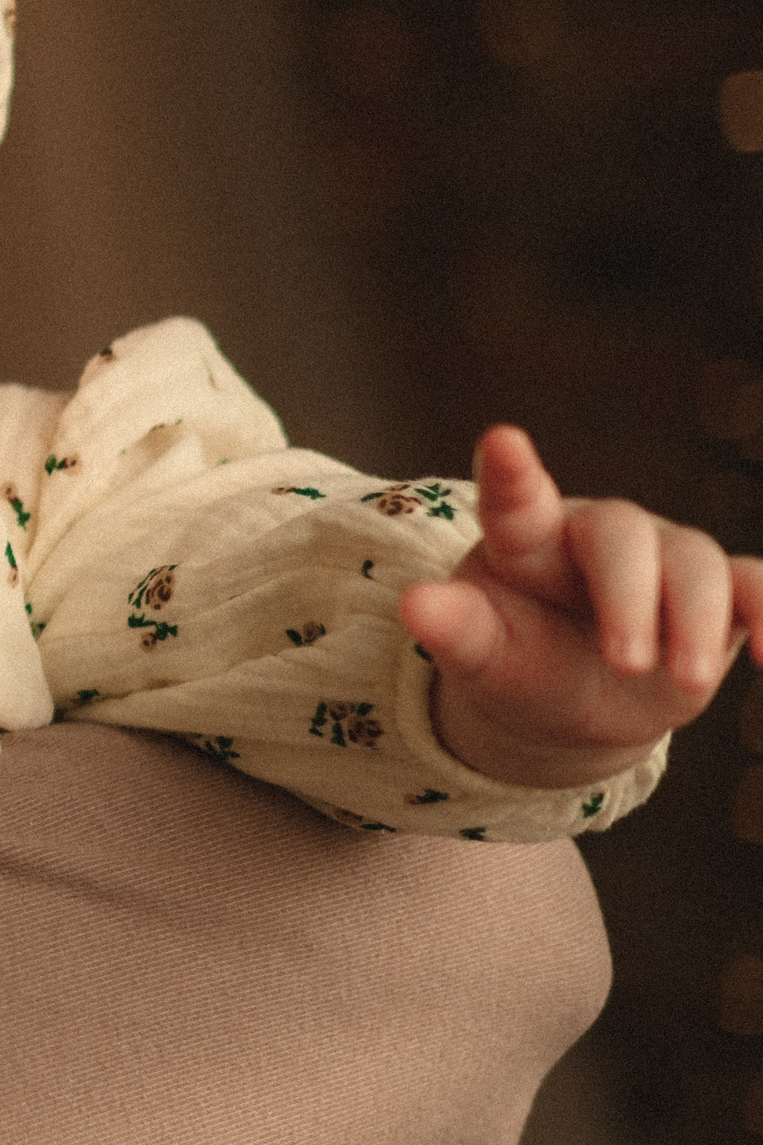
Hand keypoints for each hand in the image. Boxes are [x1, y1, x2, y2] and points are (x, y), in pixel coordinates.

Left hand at [398, 424, 762, 788]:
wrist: (575, 703)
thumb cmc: (517, 667)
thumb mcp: (481, 660)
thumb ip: (455, 631)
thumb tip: (415, 604)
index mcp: (523, 541)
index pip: (514, 502)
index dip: (511, 474)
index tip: (502, 441)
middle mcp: (596, 534)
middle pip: (622, 537)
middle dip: (629, 597)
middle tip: (626, 662)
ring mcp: (664, 556)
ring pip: (696, 562)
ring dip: (696, 623)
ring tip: (680, 683)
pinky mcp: (721, 591)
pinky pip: (757, 586)